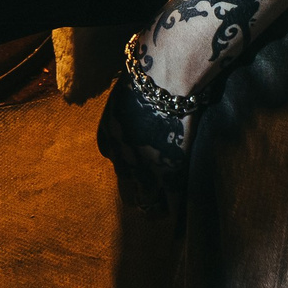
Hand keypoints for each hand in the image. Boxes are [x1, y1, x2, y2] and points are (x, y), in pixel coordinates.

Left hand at [96, 67, 195, 218]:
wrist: (164, 77)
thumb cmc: (149, 74)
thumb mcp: (127, 93)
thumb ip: (131, 108)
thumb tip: (144, 105)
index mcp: (108, 136)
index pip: (116, 162)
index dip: (130, 167)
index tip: (142, 170)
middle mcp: (120, 158)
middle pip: (126, 188)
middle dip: (138, 195)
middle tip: (151, 201)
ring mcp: (143, 169)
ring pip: (147, 201)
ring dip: (155, 208)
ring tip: (164, 213)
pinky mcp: (168, 173)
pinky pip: (171, 201)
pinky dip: (176, 209)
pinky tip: (180, 212)